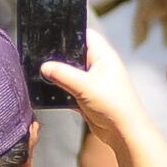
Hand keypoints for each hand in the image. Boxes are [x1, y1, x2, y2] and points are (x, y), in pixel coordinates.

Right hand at [37, 29, 147, 144]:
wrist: (124, 133)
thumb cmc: (114, 105)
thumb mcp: (84, 86)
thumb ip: (62, 74)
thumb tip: (44, 67)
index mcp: (103, 56)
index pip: (85, 35)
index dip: (70, 33)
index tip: (50, 34)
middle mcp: (99, 66)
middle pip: (74, 54)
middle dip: (60, 57)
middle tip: (41, 57)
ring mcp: (93, 82)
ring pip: (70, 73)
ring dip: (59, 77)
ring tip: (43, 76)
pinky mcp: (87, 97)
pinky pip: (70, 90)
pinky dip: (61, 92)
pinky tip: (49, 93)